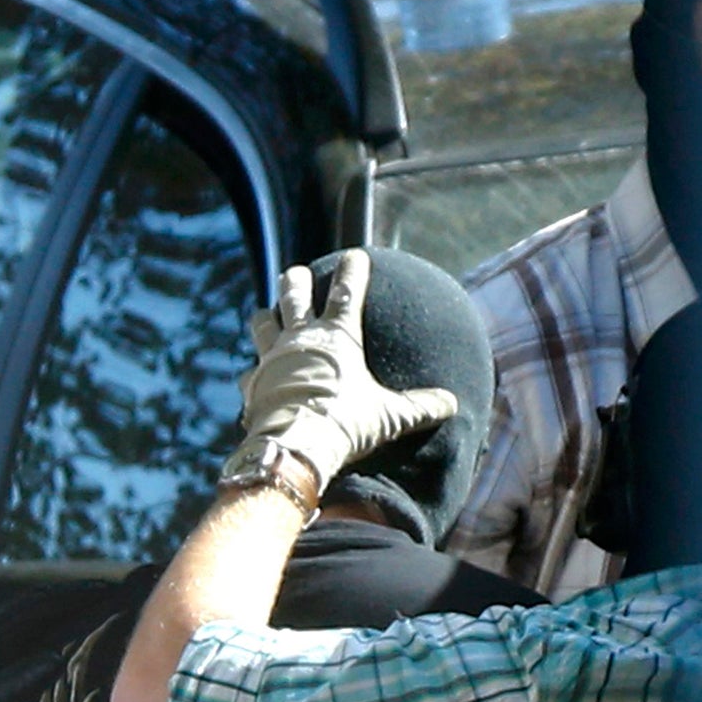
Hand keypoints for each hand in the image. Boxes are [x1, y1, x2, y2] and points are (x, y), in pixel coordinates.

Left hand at [235, 249, 457, 488]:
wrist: (296, 446)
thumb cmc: (346, 424)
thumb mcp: (390, 416)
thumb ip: (419, 406)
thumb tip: (451, 403)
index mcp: (338, 337)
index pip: (347, 291)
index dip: (353, 270)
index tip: (354, 255)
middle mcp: (301, 339)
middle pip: (293, 294)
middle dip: (296, 279)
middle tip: (298, 274)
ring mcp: (272, 358)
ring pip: (262, 322)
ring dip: (266, 315)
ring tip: (267, 314)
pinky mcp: (253, 385)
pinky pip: (250, 372)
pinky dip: (254, 373)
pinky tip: (255, 378)